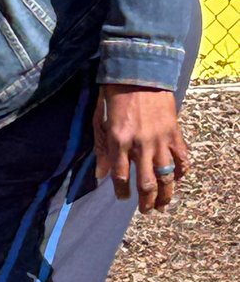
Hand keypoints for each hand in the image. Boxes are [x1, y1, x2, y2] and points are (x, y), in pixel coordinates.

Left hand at [94, 85, 190, 212]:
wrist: (139, 72)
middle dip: (145, 201)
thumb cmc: (114, 94)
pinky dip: (181, 171)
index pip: (120, 176)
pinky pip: (182, 158)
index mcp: (118, 141)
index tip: (122, 198)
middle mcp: (140, 144)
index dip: (121, 191)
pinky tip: (177, 179)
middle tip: (145, 210)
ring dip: (165, 194)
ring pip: (166, 176)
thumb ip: (101, 148)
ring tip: (162, 205)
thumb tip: (100, 175)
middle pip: (146, 182)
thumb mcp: (100, 120)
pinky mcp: (174, 132)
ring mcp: (160, 139)